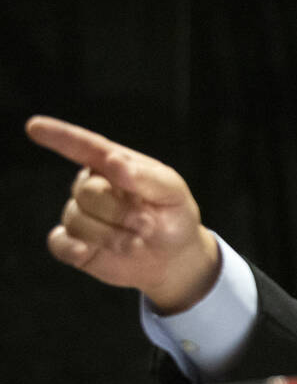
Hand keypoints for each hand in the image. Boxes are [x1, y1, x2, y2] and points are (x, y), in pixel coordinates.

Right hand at [27, 115, 220, 313]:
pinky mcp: (75, 244)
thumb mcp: (173, 193)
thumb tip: (113, 161)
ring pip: (77, 221)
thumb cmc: (173, 215)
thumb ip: (146, 177)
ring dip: (111, 235)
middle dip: (121, 213)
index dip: (59, 136)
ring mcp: (81, 215)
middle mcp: (91, 186)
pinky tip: (86, 251)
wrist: (175, 257)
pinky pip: (59, 244)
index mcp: (113, 165)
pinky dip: (71, 248)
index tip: (34, 126)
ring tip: (139, 242)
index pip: (84, 146)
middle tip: (148, 225)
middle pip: (87, 193)